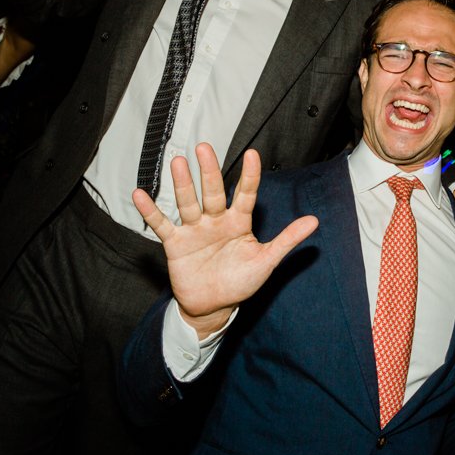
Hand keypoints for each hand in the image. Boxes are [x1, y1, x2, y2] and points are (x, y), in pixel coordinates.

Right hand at [132, 145, 317, 337]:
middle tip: (205, 148)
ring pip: (188, 203)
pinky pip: (162, 224)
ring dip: (182, 184)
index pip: (246, 194)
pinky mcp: (175, 243)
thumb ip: (287, 240)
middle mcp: (216, 220)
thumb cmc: (241, 281)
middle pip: (213, 192)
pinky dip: (151, 211)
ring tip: (178, 162)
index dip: (250, 176)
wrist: (213, 306)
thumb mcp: (266, 261)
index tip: (252, 154)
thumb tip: (314, 221)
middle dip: (209, 171)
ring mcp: (195, 229)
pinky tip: (140, 195)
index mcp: (239, 222)